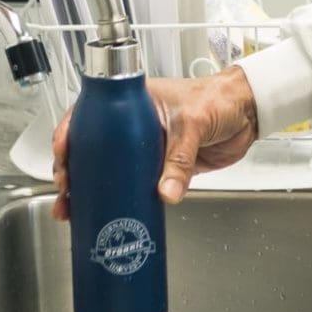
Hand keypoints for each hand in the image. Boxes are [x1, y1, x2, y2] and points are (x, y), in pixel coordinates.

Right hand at [52, 65, 257, 219]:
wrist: (248, 111)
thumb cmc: (219, 99)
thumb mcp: (194, 123)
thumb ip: (181, 159)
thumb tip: (166, 192)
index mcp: (131, 102)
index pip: (88, 116)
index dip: (68, 137)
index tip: (63, 160)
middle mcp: (132, 125)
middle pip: (92, 149)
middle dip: (73, 172)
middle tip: (66, 195)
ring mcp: (146, 148)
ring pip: (111, 170)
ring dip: (92, 190)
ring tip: (74, 211)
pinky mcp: (164, 167)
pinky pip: (138, 185)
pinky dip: (123, 199)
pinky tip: (110, 212)